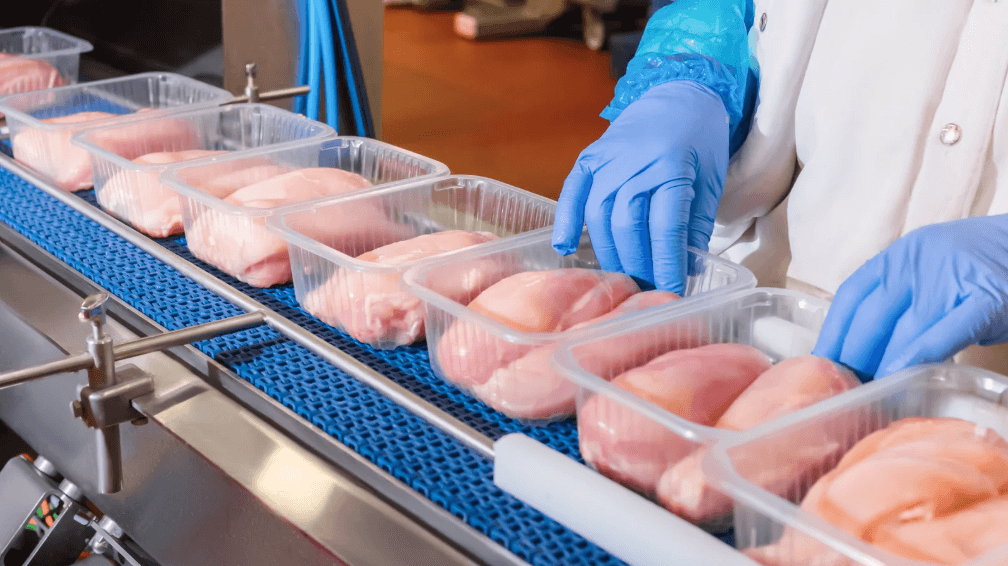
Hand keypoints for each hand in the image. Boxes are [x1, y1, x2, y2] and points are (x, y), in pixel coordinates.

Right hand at [551, 80, 729, 292]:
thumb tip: (687, 269)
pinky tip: (565, 248)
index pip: (665, 227)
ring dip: (608, 252)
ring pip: (599, 215)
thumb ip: (695, 224)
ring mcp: (608, 159)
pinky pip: (572, 192)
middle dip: (637, 264)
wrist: (678, 92)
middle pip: (627, 225)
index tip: (672, 290)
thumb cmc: (700, 139)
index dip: (667, 263)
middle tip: (646, 290)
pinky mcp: (590, 157)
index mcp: (671, 167)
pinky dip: (566, 221)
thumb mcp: (710, 180)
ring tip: (621, 277)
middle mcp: (635, 163)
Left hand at [812, 215, 1007, 377]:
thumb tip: (861, 351)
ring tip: (867, 395)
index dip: (833, 334)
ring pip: (904, 328)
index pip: (852, 296)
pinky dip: (917, 355)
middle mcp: (918, 262)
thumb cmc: (981, 272)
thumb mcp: (931, 279)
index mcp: (900, 257)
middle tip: (843, 391)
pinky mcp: (986, 299)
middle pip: (871, 317)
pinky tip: (900, 377)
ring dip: (880, 366)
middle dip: (853, 358)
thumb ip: (901, 305)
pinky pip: (945, 330)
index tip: (819, 366)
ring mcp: (952, 278)